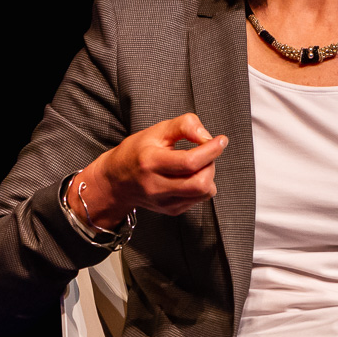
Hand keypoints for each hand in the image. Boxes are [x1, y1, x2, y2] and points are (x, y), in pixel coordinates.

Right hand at [69, 113, 227, 228]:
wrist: (116, 181)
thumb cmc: (137, 152)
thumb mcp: (157, 130)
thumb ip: (184, 125)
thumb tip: (207, 136)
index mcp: (151, 162)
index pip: (189, 162)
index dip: (211, 150)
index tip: (220, 140)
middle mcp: (156, 186)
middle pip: (200, 183)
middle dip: (211, 164)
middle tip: (206, 153)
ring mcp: (164, 202)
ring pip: (203, 193)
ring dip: (208, 176)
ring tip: (198, 164)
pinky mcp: (171, 210)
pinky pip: (198, 199)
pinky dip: (201, 185)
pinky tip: (189, 176)